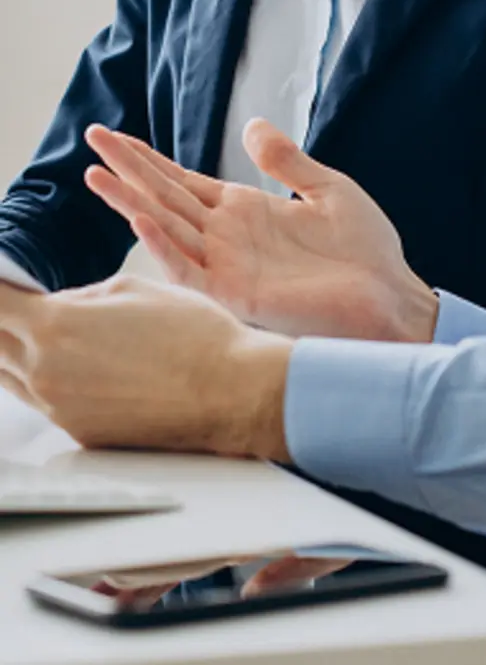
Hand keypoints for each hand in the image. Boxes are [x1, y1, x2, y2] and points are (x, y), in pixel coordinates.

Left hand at [0, 276, 290, 456]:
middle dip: (2, 320)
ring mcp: (59, 408)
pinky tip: (73, 364)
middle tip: (13, 307)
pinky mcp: (79, 433)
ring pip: (9, 376)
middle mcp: (45, 372)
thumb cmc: (194, 334)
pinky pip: (43, 401)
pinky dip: (43, 378)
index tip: (1, 282)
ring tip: (35, 332)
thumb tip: (58, 305)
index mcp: (56, 326)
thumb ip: (83, 296)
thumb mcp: (135, 288)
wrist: (231, 391)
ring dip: (13, 351)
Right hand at [83, 121, 438, 342]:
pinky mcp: (237, 293)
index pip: (185, 181)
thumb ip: (286, 160)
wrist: (390, 297)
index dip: (150, 159)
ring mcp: (228, 265)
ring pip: (167, 228)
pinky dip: (165, 245)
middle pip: (165, 197)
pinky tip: (141, 218)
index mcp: (246, 211)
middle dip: (128, 168)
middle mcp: (228, 237)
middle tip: (91, 138)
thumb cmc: (366, 251)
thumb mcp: (328, 190)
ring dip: (131, 201)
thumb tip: (252, 124)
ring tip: (96, 174)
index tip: (115, 137)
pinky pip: (191, 268)